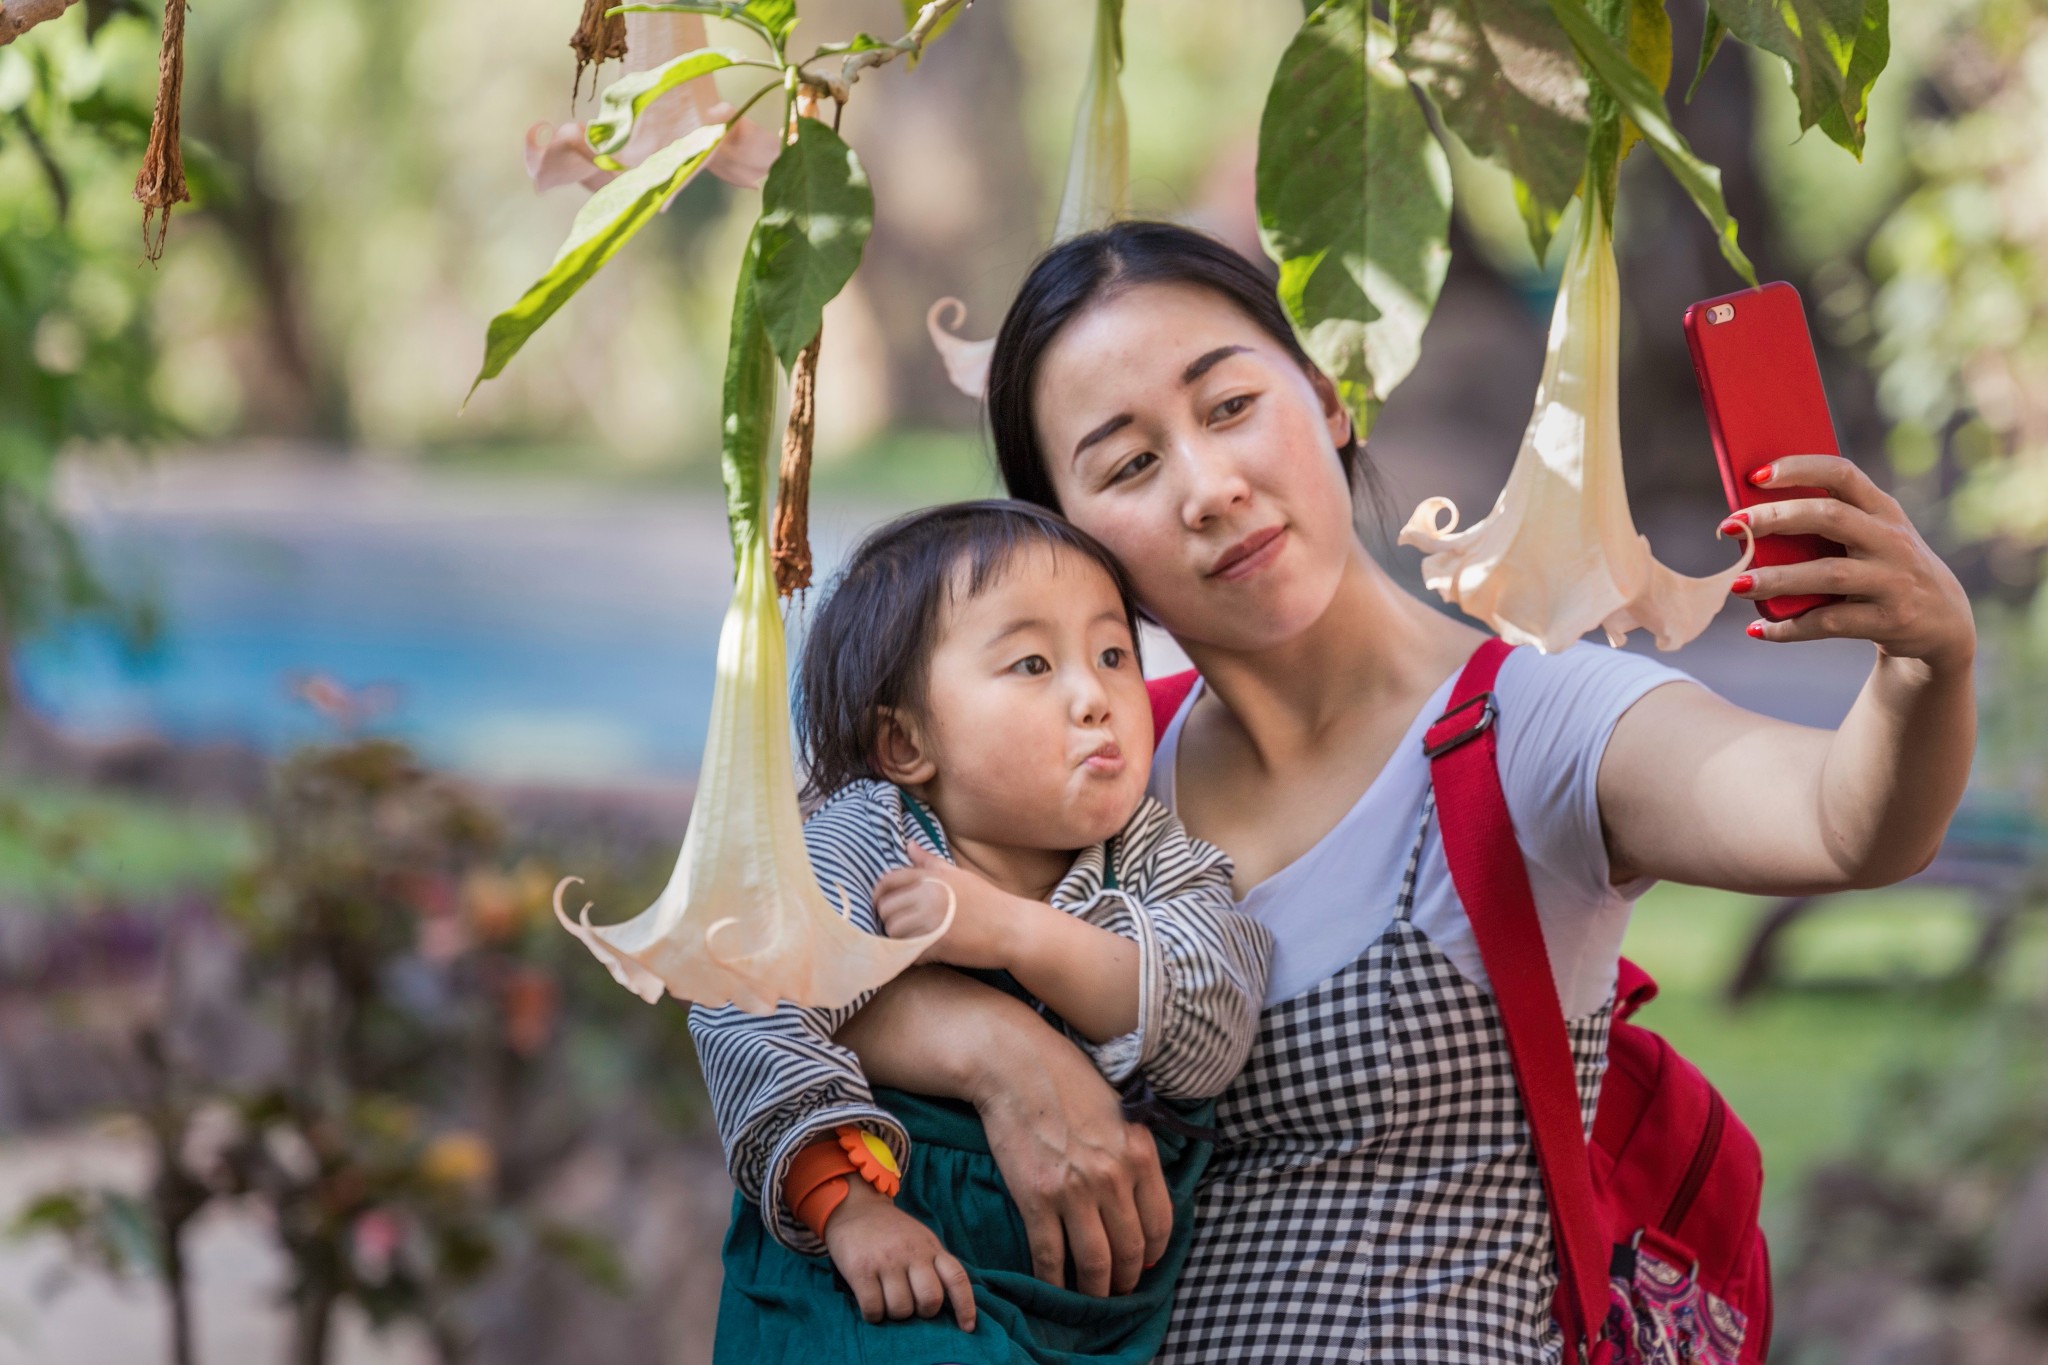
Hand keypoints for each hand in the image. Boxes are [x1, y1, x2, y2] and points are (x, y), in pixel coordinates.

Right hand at [823, 1180, 976, 1331]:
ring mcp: (886, 1261)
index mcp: (931, 1248)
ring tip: (887, 1300)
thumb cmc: (891, 1232)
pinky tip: (871, 1303)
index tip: (967, 1327)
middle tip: (911, 1305)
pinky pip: (873, 1308)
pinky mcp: (861, 1269)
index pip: (957, 1278)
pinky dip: (873, 1314)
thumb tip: (949, 1305)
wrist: (855, 1209)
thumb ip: (934, 1266)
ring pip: (901, 1309)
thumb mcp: (920, 1240)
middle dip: (922, 1312)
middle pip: (930, 1299)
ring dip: (894, 1314)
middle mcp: (912, 1253)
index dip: (966, 1306)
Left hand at [873, 843, 1043, 970]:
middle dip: (890, 919)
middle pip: (886, 909)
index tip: (882, 905)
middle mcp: (928, 896)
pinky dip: (913, 956)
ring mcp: (932, 921)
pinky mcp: (938, 945)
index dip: (879, 894)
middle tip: (904, 927)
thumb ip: (930, 863)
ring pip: (894, 932)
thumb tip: (909, 846)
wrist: (1013, 928)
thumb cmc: (987, 901)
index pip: (889, 881)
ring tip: (915, 941)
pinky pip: (909, 952)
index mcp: (932, 878)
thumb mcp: (958, 875)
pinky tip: (925, 954)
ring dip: (899, 939)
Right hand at [971, 1024, 1172, 1297]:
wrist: (1015, 1065)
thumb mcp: (1120, 1111)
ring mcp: (1074, 1190)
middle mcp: (1113, 1177)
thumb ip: (1134, 1153)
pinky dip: (1053, 1280)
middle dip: (1125, 1279)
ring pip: (1094, 1262)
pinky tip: (1053, 1286)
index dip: (1153, 1253)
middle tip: (1117, 1290)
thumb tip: (1136, 1200)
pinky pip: (1050, 1256)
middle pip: (1129, 1250)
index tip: (1144, 1265)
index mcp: (1140, 1154)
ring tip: (1090, 1296)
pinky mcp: (1036, 1198)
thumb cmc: (1067, 1079)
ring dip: (1094, 1289)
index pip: (1160, 1224)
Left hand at [1727, 456, 1974, 672]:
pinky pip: (1831, 622)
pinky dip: (1791, 628)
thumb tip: (1748, 524)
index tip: (1756, 475)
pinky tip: (1759, 630)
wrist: (1943, 622)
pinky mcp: (1890, 620)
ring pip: (1829, 574)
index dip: (1800, 469)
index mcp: (1883, 510)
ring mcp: (1894, 580)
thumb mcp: (1872, 538)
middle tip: (1732, 526)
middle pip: (1831, 517)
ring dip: (1778, 579)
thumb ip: (1827, 525)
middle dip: (1778, 518)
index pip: (1843, 473)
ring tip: (1737, 584)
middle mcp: (1891, 540)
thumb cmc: (1883, 569)